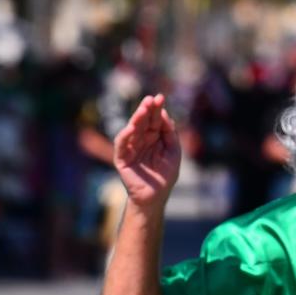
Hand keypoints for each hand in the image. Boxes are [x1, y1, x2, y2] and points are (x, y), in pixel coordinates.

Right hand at [114, 94, 180, 209]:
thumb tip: (165, 114)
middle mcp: (141, 140)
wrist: (156, 196)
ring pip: (132, 129)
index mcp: (153, 137)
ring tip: (143, 109)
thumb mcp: (173, 152)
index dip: (157, 109)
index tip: (160, 97)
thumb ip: (170, 134)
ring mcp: (131, 148)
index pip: (154, 120)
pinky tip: (132, 128)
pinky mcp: (122, 158)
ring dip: (137, 119)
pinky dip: (125, 136)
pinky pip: (122, 144)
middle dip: (147, 110)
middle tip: (151, 99)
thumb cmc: (165, 176)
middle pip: (143, 121)